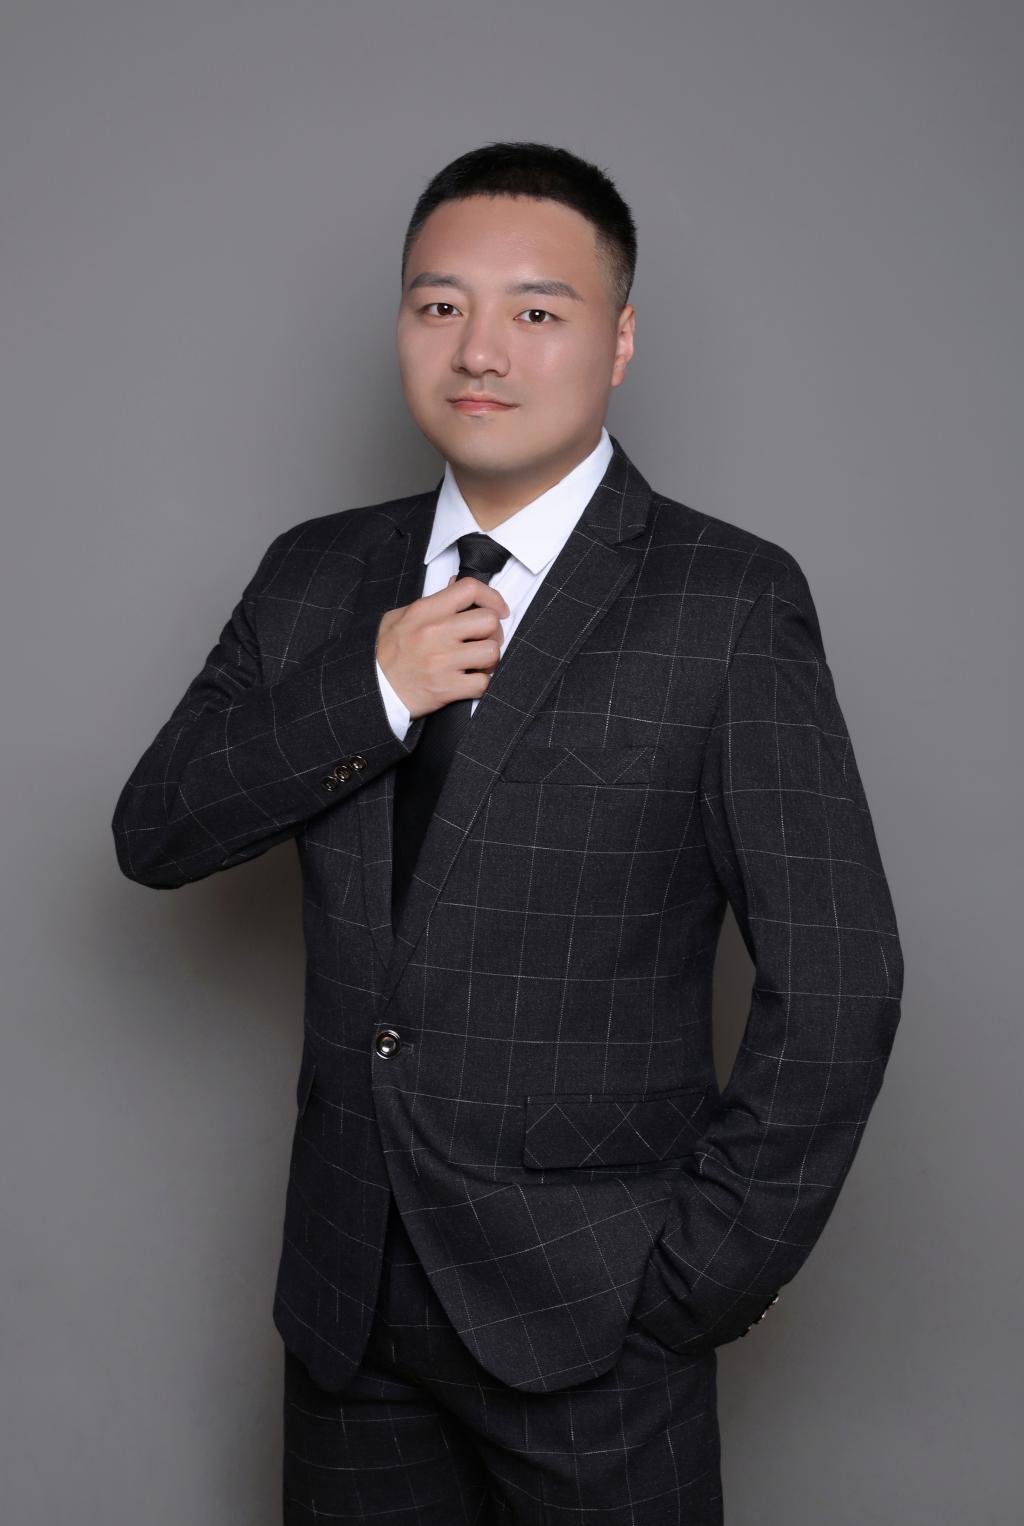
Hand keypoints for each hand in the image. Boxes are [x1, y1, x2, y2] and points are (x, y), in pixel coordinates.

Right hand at [376, 576, 509, 719]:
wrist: (372, 690)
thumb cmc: (385, 655)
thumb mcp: (399, 618)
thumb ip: (431, 603)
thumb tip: (454, 586)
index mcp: (425, 611)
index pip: (470, 589)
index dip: (492, 597)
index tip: (497, 609)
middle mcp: (435, 633)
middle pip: (489, 621)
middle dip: (493, 631)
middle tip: (484, 639)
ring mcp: (442, 661)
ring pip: (491, 652)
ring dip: (489, 659)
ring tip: (476, 662)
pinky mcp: (447, 688)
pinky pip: (482, 682)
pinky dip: (480, 683)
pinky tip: (468, 680)